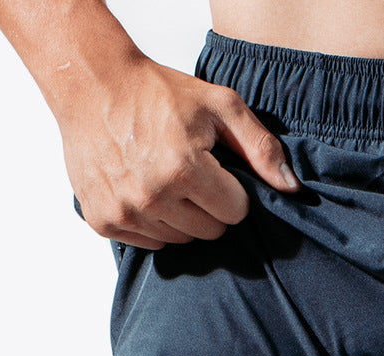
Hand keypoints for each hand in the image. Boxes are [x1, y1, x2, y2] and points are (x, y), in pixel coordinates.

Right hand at [60, 56, 302, 249]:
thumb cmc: (159, 93)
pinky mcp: (104, 221)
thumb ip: (261, 148)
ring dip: (181, 215)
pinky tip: (143, 190)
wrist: (91, 84)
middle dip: (209, 206)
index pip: (235, 213)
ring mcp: (125, 211)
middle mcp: (152, 195)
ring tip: (165, 179)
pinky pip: (150, 243)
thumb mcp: (220, 106)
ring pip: (181, 239)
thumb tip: (291, 189)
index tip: (215, 169)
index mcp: (184, 168)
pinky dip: (152, 223)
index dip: (232, 191)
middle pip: (210, 231)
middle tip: (190, 173)